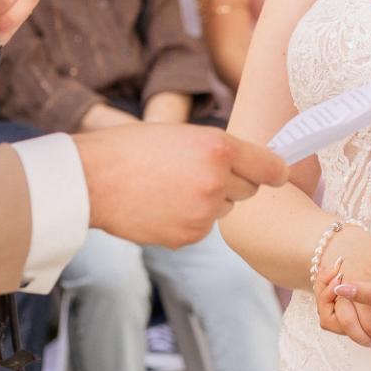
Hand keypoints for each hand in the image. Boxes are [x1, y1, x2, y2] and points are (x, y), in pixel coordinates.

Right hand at [76, 126, 287, 249]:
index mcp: (218, 148)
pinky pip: (202, 228)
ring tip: (170, 188)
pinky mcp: (189, 236)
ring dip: (208, 202)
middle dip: (231, 183)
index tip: (278, 174)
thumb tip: (246, 167)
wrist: (92, 180)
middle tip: (196, 173)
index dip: (274, 170)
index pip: (268, 166)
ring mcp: (204, 212)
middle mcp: (217, 181)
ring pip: (222, 210)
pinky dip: (188, 221)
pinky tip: (161, 206)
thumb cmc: (131, 149)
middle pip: (247, 189)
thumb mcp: (181, 134)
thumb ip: (217, 150)